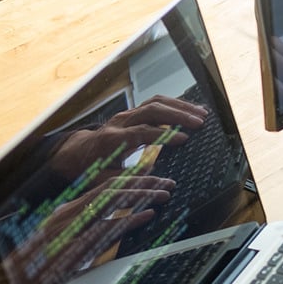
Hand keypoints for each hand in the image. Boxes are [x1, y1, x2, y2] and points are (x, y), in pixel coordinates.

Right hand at [4, 175, 170, 283]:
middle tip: (168, 182)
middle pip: (112, 187)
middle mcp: (72, 211)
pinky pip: (107, 226)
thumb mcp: (74, 237)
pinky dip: (129, 219)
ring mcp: (72, 225)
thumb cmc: (48, 261)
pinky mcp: (74, 242)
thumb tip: (127, 220)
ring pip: (110, 200)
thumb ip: (97, 227)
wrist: (20, 278)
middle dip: (143, 181)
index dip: (133, 179)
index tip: (156, 177)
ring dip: (141, 195)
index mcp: (72, 208)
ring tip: (163, 195)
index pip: (106, 185)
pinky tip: (148, 215)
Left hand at [50, 96, 208, 178]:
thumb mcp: (108, 180)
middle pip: (151, 110)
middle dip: (178, 115)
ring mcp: (127, 114)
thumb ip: (132, 179)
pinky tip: (191, 110)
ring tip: (202, 113)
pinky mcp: (133, 112)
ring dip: (180, 106)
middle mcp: (119, 122)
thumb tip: (160, 180)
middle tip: (199, 122)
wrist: (80, 153)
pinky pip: (155, 102)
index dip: (164, 134)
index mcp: (112, 139)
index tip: (186, 139)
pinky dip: (175, 104)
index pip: (142, 131)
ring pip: (155, 102)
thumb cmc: (94, 170)